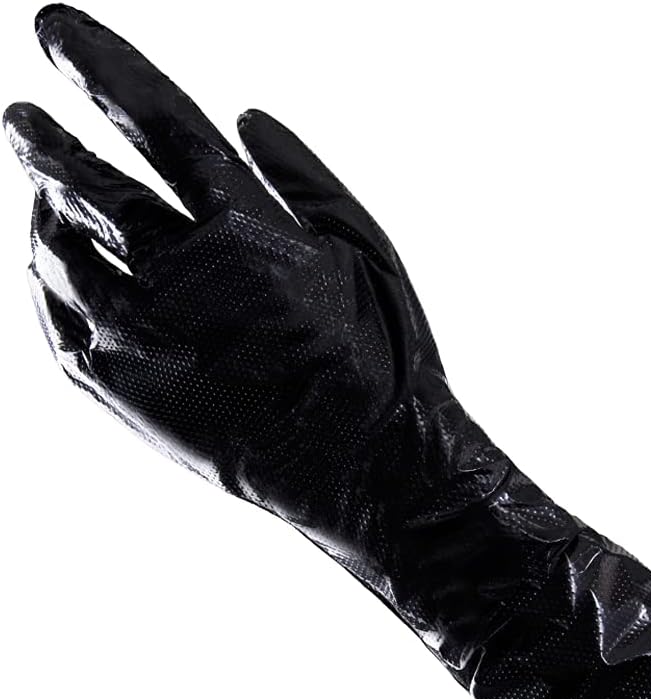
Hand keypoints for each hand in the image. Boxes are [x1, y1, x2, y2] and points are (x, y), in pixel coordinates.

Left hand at [5, 6, 536, 657]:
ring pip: (56, 250)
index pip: (150, 119)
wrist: (371, 473)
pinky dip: (47, 283)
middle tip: (22, 120)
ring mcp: (140, 334)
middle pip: (82, 181)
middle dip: (44, 141)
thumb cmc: (385, 366)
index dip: (96, 66)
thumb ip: (305, 179)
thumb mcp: (369, 255)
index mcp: (245, 230)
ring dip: (42, 211)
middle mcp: (177, 274)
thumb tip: (246, 116)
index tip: (56, 31)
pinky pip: (57, 319)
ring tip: (41, 197)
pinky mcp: (123, 390)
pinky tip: (53, 268)